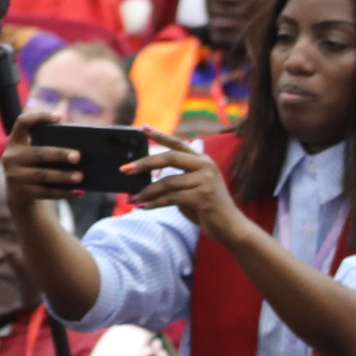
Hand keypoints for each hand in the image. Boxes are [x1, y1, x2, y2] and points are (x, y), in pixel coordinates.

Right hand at [1, 111, 95, 206]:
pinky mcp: (21, 192)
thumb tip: (84, 146)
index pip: (22, 123)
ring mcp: (14, 175)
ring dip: (63, 176)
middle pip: (38, 153)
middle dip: (59, 154)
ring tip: (80, 176)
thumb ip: (50, 146)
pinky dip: (63, 192)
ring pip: (42, 175)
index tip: (59, 117)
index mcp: (16, 142)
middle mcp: (11, 157)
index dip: (38, 117)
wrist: (19, 194)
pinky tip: (78, 191)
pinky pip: (46, 192)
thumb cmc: (36, 167)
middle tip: (78, 156)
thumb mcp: (36, 154)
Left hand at [126, 129, 248, 241]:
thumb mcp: (192, 188)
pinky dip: (154, 203)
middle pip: (170, 157)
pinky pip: (171, 198)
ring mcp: (206, 181)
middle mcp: (206, 166)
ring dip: (146, 192)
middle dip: (145, 163)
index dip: (160, 135)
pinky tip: (143, 207)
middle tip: (125, 169)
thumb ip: (176, 179)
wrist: (230, 227)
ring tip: (131, 200)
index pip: (178, 143)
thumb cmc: (207, 208)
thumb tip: (146, 178)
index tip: (142, 127)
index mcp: (203, 161)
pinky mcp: (203, 197)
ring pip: (167, 182)